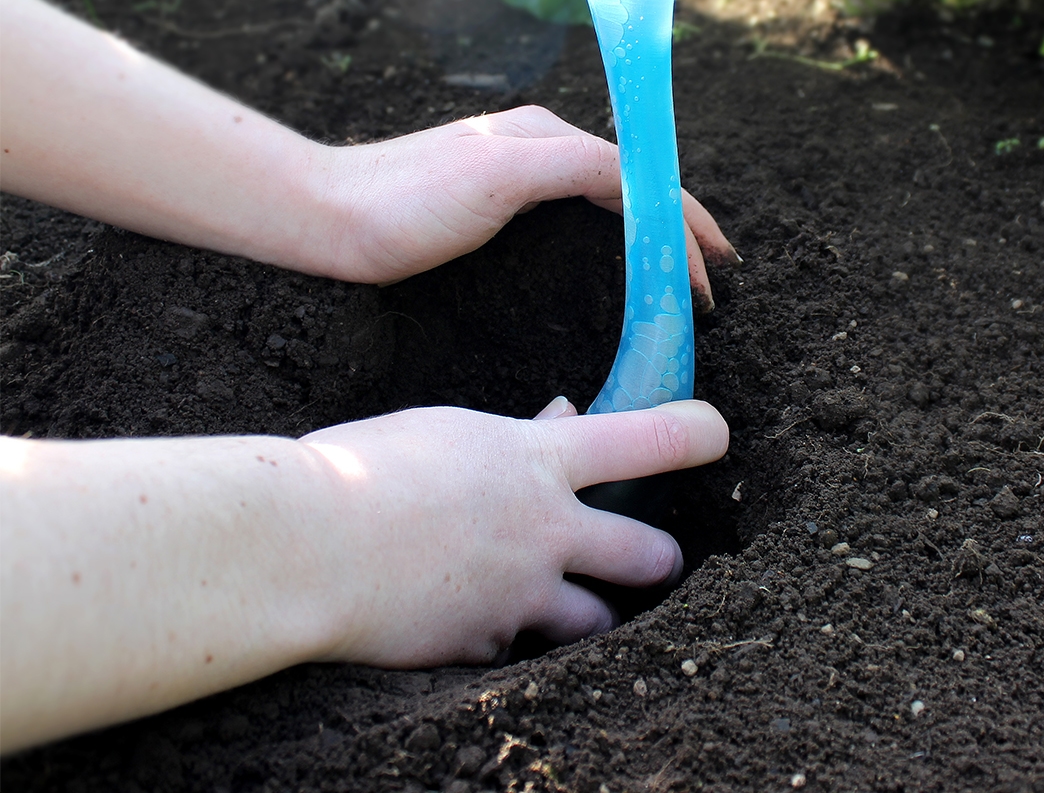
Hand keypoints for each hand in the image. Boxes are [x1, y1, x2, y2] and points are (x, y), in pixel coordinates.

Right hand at [302, 398, 728, 665]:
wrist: (308, 546)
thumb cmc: (364, 469)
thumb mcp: (447, 431)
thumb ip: (515, 435)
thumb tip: (562, 415)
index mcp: (537, 459)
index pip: (645, 439)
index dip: (695, 433)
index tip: (717, 432)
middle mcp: (545, 529)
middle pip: (648, 554)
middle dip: (658, 559)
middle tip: (650, 558)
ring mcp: (521, 594)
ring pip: (595, 620)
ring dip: (588, 612)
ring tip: (556, 601)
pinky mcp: (485, 645)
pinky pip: (517, 646)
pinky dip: (506, 633)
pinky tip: (464, 614)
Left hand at [321, 105, 739, 308]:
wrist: (324, 217)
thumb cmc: (402, 201)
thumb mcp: (497, 175)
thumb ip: (573, 166)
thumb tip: (640, 178)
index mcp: (546, 136)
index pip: (640, 175)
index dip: (684, 220)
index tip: (715, 267)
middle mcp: (537, 148)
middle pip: (630, 186)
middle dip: (676, 229)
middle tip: (708, 284)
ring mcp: (515, 175)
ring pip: (606, 201)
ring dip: (648, 235)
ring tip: (676, 274)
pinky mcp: (494, 205)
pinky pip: (575, 217)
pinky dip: (611, 238)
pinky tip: (611, 261)